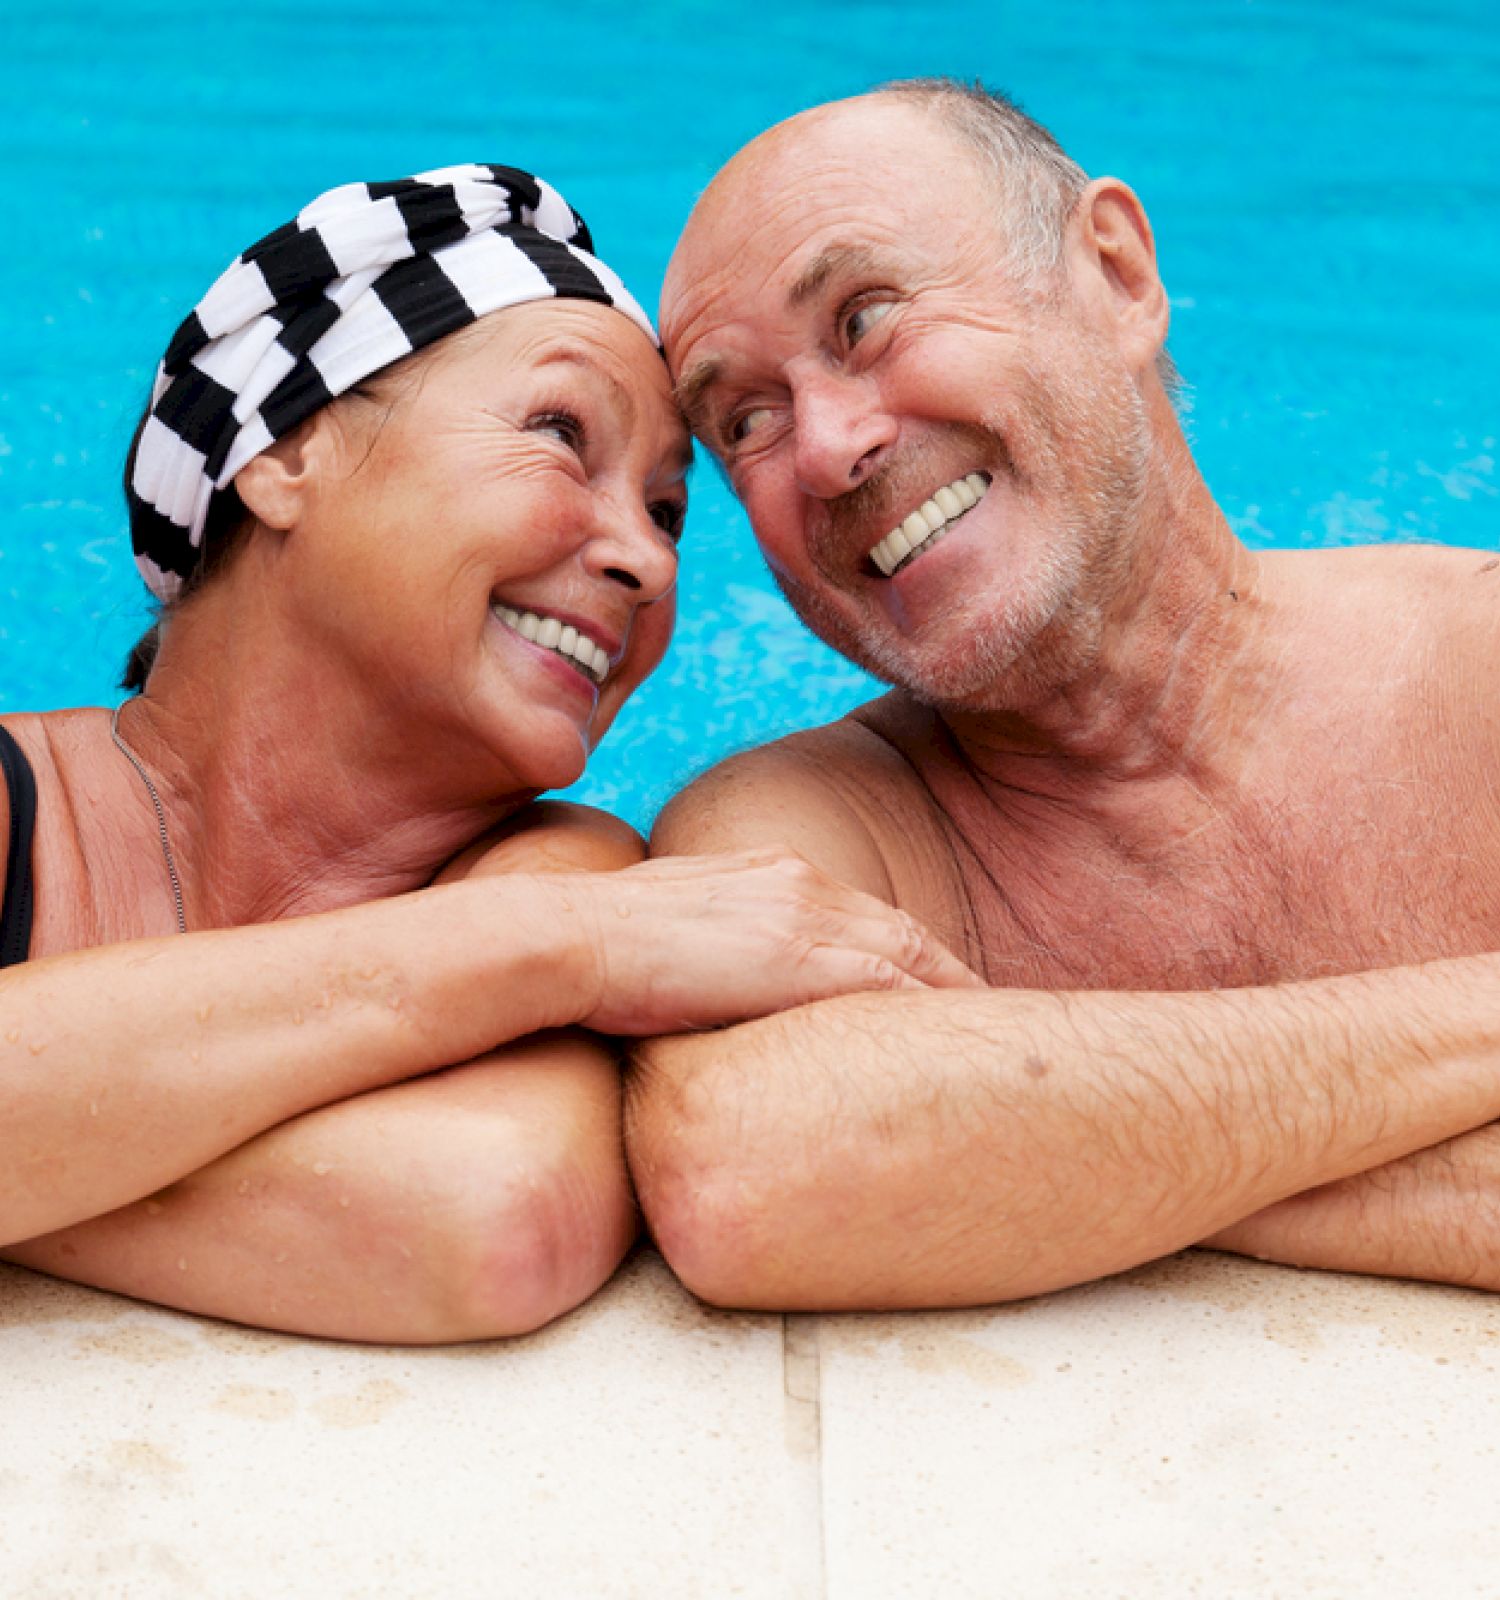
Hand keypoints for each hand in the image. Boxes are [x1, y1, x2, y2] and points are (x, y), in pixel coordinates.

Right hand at [550, 849, 984, 1034]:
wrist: (566, 938)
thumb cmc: (596, 948)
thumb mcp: (669, 942)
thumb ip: (710, 960)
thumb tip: (712, 1008)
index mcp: (772, 876)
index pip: (865, 921)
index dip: (911, 961)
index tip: (943, 995)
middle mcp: (800, 884)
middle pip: (905, 935)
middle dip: (953, 976)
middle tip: (1000, 1020)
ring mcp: (804, 917)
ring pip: (912, 959)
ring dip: (957, 998)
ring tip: (1002, 1041)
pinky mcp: (799, 957)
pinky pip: (892, 988)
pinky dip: (933, 1014)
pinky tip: (962, 1047)